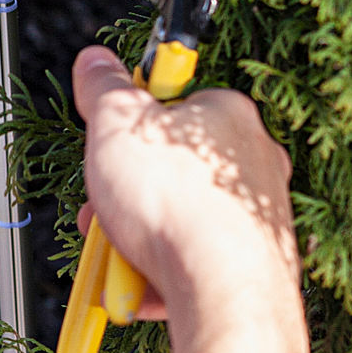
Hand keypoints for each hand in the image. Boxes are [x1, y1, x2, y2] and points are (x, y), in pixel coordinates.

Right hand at [73, 47, 302, 328]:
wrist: (225, 291)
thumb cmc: (181, 204)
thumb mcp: (117, 125)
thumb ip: (104, 89)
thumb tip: (95, 61)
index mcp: (228, 117)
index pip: (172, 107)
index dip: (127, 129)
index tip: (107, 145)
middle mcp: (253, 163)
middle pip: (169, 171)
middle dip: (123, 195)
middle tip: (101, 210)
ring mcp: (256, 218)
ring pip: (178, 221)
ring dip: (136, 238)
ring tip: (118, 255)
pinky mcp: (253, 266)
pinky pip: (193, 264)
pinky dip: (161, 277)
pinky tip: (141, 289)